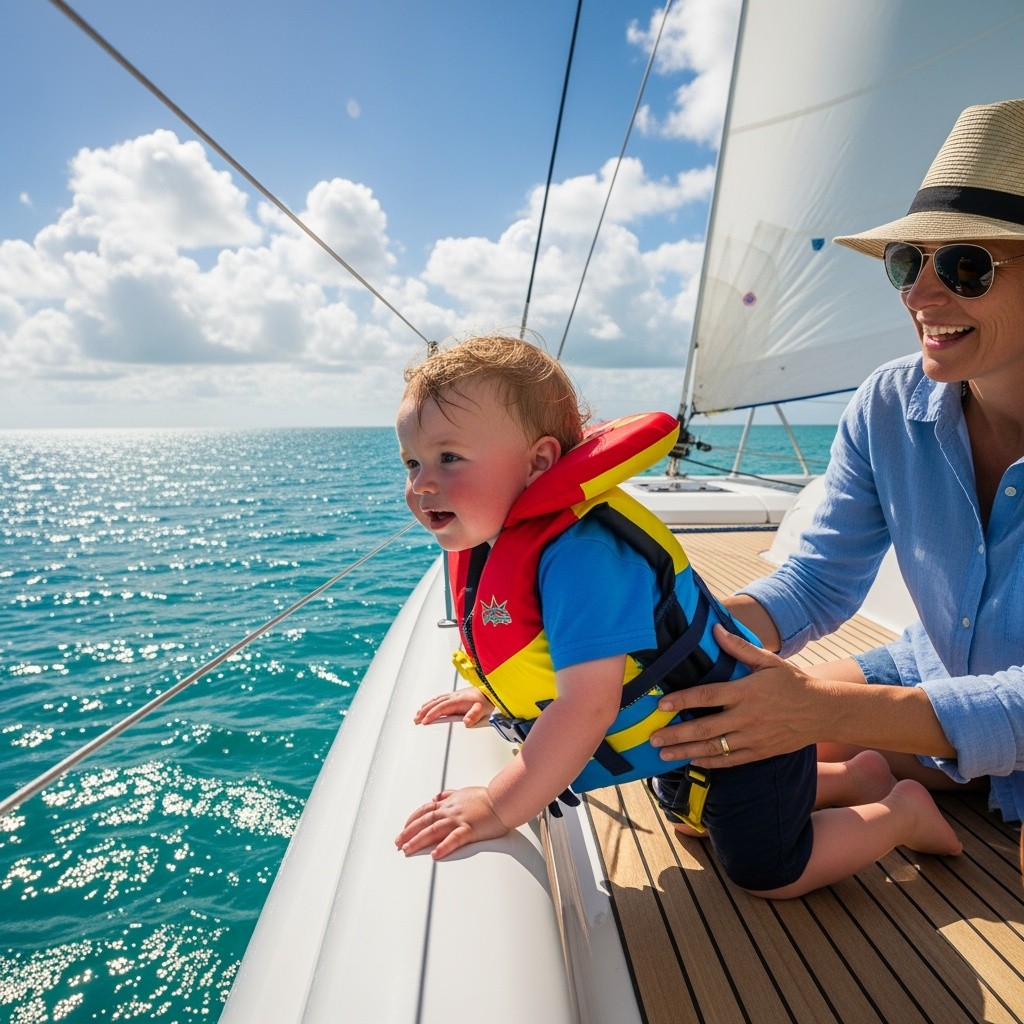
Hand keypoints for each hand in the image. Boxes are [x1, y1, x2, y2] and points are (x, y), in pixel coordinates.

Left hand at [395, 787, 509, 858]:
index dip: (412, 821)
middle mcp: (450, 811)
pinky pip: (454, 839)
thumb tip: (436, 797)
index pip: (424, 812)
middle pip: (424, 822)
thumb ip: (448, 795)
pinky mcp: (470, 830)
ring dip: (419, 840)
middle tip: (398, 843)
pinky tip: (435, 854)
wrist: (502, 799)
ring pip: (434, 830)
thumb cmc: (486, 797)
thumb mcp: (463, 792)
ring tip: (408, 850)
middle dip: (409, 833)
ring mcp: (459, 820)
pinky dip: (444, 846)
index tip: (403, 830)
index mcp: (448, 804)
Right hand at [414, 687, 493, 726]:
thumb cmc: (486, 700)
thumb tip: (466, 721)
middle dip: (424, 712)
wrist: (490, 691)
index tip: (425, 721)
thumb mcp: (482, 709)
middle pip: (435, 704)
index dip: (432, 714)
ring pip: (436, 701)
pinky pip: (439, 699)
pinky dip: (431, 702)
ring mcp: (453, 696)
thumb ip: (474, 715)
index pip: (442, 708)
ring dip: (426, 707)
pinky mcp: (454, 696)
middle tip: (416, 720)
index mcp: (458, 700)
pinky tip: (427, 706)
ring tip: (417, 714)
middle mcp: (454, 697)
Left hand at [650, 625, 817, 766]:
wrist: (823, 711)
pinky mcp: (759, 752)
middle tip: (653, 737)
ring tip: (663, 754)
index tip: (661, 704)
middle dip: (676, 734)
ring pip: (713, 748)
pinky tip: (692, 761)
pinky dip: (710, 762)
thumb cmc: (793, 683)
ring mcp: (752, 738)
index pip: (707, 696)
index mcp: (745, 692)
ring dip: (686, 752)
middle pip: (704, 728)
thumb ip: (740, 647)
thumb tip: (716, 629)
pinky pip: (730, 761)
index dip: (682, 700)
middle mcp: (746, 717)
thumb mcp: (769, 661)